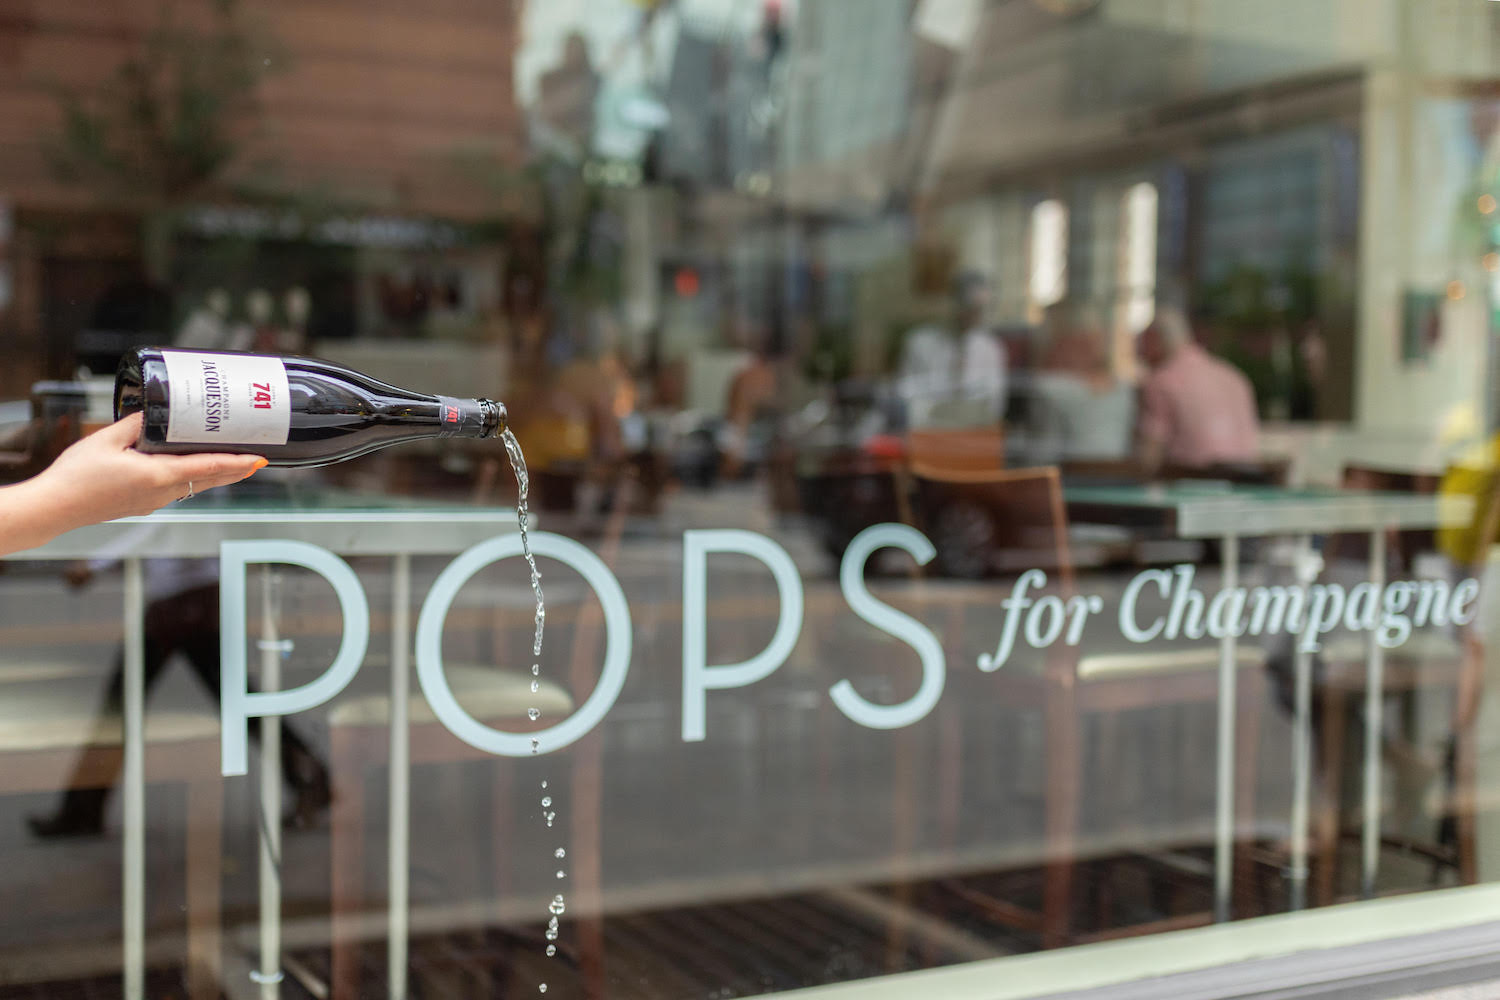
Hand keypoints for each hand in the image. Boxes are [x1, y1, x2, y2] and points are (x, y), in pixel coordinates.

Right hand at [0, 413, 265, 555]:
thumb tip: (152, 414)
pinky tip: (192, 471)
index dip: (237, 463)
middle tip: (257, 460)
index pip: (209, 468)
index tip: (259, 459)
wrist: (56, 507)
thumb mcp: (106, 439)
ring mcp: (153, 502)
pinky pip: (177, 491)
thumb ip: (134, 424)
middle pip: (209, 481)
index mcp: (158, 476)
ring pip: (194, 487)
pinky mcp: (143, 505)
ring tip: (234, 464)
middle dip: (235, 470)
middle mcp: (162, 493)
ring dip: (215, 476)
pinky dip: (193, 480)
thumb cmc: (77, 477)